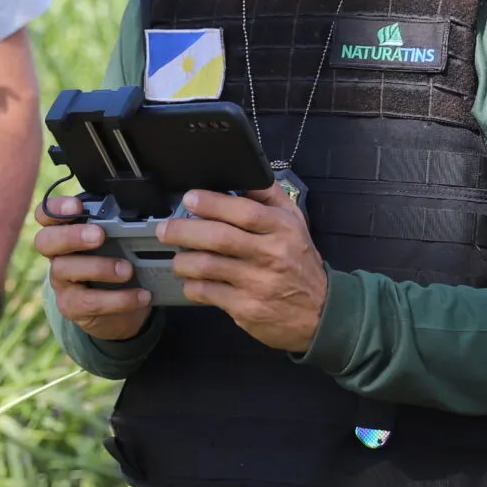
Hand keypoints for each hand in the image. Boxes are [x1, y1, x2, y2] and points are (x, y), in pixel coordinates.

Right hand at [34, 193, 152, 341]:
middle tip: (99, 236)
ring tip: (128, 270)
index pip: (46, 214)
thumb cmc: (116, 263)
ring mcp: (61, 281)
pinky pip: (89, 302)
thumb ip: (117, 226)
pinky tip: (140, 296)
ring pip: (65, 270)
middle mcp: (57, 255)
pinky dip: (119, 299)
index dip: (56, 208)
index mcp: (65, 231)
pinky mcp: (71, 306)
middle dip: (72, 235)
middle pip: (45, 240)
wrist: (120, 309)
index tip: (77, 207)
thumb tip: (140, 213)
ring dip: (99, 267)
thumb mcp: (116, 242)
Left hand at [159, 185, 330, 354]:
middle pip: (219, 238)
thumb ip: (270, 198)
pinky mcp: (246, 308)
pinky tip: (192, 281)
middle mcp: (271, 255)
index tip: (190, 198)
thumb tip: (243, 174)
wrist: (321, 312)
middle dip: (184, 230)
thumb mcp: (295, 224)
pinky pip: (207, 292)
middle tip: (165, 229)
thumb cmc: (300, 262)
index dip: (213, 203)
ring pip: (207, 266)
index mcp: (282, 229)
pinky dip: (192, 286)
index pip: (244, 212)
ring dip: (183, 261)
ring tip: (179, 259)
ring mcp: (258, 284)